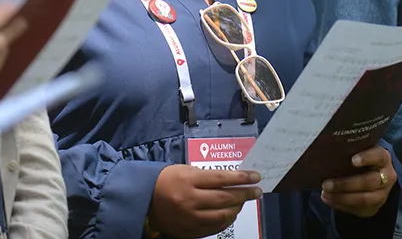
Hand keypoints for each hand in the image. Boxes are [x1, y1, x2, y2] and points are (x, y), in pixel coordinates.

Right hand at [148, 164, 262, 237]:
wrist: (144, 199)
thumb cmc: (166, 180)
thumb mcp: (185, 170)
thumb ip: (207, 176)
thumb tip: (233, 180)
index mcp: (189, 180)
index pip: (222, 178)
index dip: (242, 178)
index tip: (256, 177)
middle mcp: (190, 200)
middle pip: (225, 198)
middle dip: (245, 194)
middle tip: (257, 191)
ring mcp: (190, 218)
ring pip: (222, 216)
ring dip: (237, 208)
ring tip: (243, 202)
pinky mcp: (188, 232)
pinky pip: (213, 229)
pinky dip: (226, 222)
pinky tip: (231, 214)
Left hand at [321, 146, 395, 217]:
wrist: (374, 177)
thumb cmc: (361, 159)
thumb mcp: (360, 151)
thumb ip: (350, 151)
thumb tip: (327, 152)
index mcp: (383, 158)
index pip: (378, 156)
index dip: (367, 158)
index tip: (352, 160)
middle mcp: (387, 176)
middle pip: (368, 182)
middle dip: (345, 184)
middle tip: (326, 184)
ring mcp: (382, 194)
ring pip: (364, 199)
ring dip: (341, 197)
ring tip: (324, 193)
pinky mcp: (374, 207)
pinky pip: (357, 209)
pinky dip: (340, 204)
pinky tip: (328, 199)